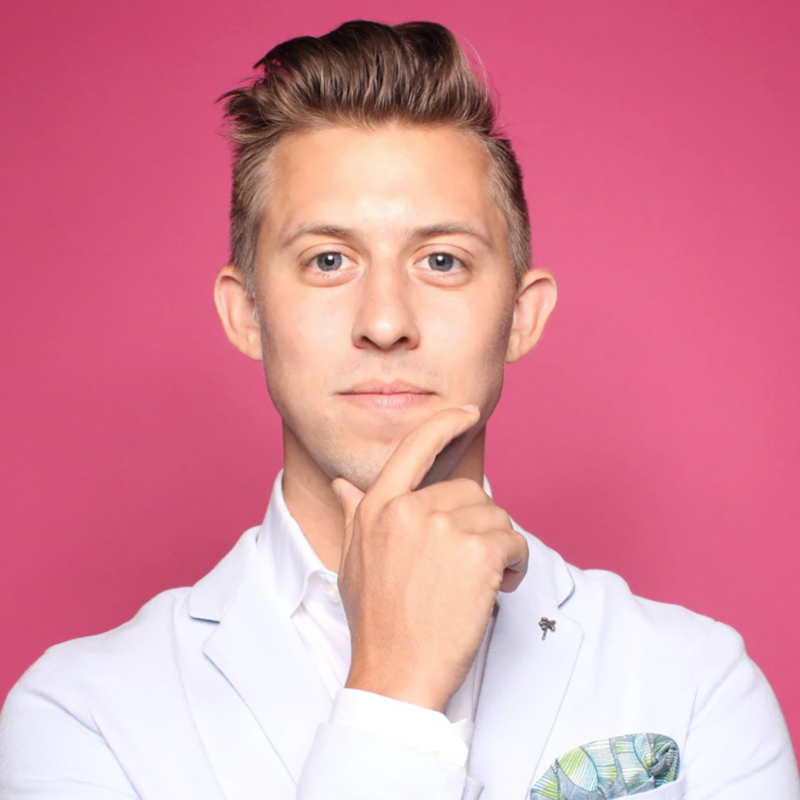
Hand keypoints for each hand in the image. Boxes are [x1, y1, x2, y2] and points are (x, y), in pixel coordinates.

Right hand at [332, 406, 528, 712]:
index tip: (466, 413)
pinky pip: (515, 542)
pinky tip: (497, 588)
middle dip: (477, 526)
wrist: (396, 673)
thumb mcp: (351, 562)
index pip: (415, 446)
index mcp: (379, 507)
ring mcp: (443, 529)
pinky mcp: (478, 553)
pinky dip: (516, 565)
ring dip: (498, 549)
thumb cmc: (377, 621)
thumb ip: (354, 515)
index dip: (444, 422)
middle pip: (469, 492)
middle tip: (469, 566)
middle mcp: (410, 509)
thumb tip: (342, 484)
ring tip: (479, 583)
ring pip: (496, 519)